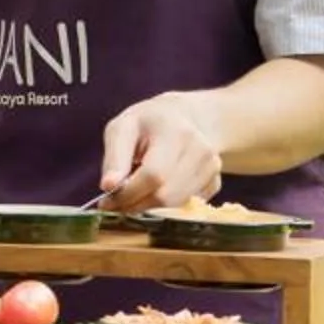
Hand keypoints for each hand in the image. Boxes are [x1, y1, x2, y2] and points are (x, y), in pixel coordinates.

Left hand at [99, 93, 224, 213]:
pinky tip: (158, 186)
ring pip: (175, 204)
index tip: (108, 201)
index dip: (129, 193)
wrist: (185, 118)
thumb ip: (114, 157)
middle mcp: (201, 150)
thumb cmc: (147, 123)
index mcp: (175, 131)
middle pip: (166, 195)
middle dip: (136, 203)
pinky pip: (185, 205)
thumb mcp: (122, 128)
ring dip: (149, 205)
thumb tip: (108, 186)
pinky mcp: (215, 182)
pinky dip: (166, 204)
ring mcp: (212, 167)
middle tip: (117, 202)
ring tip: (136, 190)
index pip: (153, 175)